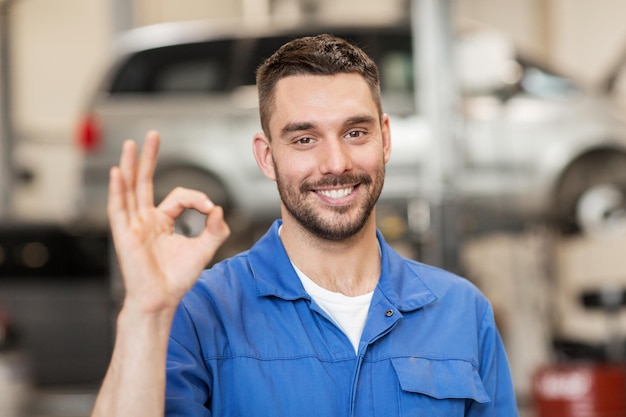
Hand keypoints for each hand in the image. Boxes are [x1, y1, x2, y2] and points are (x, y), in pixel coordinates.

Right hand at [107, 131, 229, 314]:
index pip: (178, 196)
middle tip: (152, 135)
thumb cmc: (177, 279)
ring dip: (130, 166)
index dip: (197, 198)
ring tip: (131, 144)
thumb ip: (215, 230)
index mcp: (162, 221)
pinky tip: (118, 172)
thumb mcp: (203, 250)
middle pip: (144, 182)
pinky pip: (118, 209)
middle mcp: (145, 219)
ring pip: (130, 189)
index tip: (211, 210)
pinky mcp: (124, 235)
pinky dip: (118, 190)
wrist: (162, 300)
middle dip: (148, 158)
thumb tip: (219, 209)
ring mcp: (133, 225)